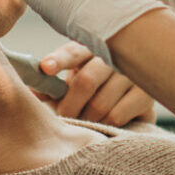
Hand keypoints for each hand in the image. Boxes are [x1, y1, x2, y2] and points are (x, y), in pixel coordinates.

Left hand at [37, 41, 156, 126]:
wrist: (132, 102)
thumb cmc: (94, 90)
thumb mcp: (71, 84)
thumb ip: (51, 87)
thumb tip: (29, 90)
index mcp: (89, 49)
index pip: (72, 52)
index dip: (58, 60)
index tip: (45, 68)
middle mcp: (112, 57)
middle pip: (85, 81)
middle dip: (69, 106)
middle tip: (62, 118)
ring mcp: (131, 74)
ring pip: (100, 103)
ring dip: (87, 118)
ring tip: (85, 120)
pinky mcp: (145, 93)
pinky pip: (117, 115)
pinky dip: (104, 124)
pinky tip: (104, 122)